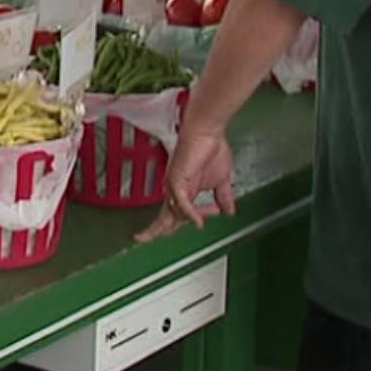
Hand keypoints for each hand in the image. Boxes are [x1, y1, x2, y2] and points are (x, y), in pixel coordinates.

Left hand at [135, 124, 236, 242]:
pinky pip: (181, 202)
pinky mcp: (177, 179)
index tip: (203, 223)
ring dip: (190, 220)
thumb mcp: (222, 181)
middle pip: (163, 217)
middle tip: (142, 239)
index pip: (175, 214)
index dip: (183, 223)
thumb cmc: (211, 148)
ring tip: (205, 219)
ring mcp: (175, 185)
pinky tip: (197, 221)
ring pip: (171, 212)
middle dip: (154, 231)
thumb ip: (223, 197)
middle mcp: (176, 189)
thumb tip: (229, 211)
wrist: (208, 130)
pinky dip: (190, 214)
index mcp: (184, 190)